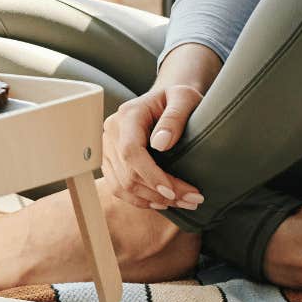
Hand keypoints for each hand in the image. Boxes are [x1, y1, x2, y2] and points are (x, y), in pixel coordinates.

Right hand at [102, 84, 205, 210]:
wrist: (166, 99)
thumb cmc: (177, 98)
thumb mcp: (184, 98)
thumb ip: (175, 117)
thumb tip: (161, 144)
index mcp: (128, 115)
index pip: (131, 151)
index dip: (150, 175)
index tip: (173, 191)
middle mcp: (112, 131)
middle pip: (127, 174)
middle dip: (161, 193)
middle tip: (194, 199)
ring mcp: (108, 148)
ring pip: (122, 186)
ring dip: (152, 200)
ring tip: (182, 202)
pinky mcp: (110, 161)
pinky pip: (119, 188)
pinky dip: (140, 200)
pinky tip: (162, 202)